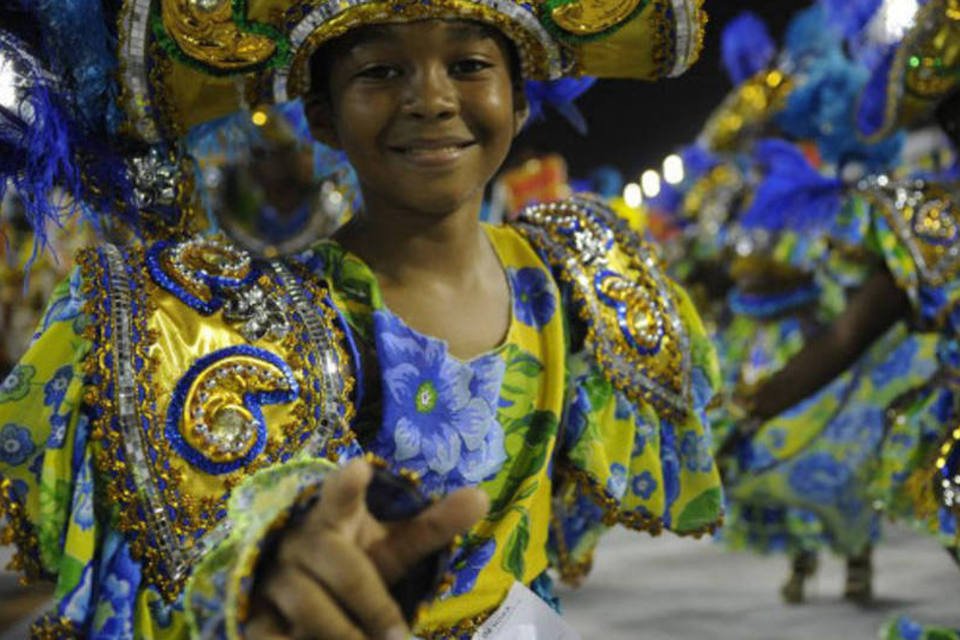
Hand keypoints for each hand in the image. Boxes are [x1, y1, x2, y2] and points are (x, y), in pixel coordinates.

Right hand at [247, 459, 488, 639]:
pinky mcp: (253, 612)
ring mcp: (273, 577)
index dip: (347, 486)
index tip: (359, 470)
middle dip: (372, 604)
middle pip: (340, 569)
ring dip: (341, 633)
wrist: (293, 580)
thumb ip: (432, 525)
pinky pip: (269, 635)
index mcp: (334, 515)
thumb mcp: (390, 543)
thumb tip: (482, 497)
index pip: (340, 496)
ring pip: (307, 607)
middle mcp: (301, 541)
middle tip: (400, 638)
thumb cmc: (351, 556)